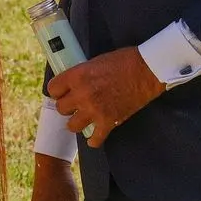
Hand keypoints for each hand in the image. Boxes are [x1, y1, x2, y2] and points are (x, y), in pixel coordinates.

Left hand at [46, 46, 164, 146]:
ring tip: (83, 118)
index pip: (52, 89)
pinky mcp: (109, 121)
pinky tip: (94, 137)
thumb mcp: (95, 62)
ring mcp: (95, 110)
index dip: (58, 91)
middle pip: (61, 108)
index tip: (63, 93)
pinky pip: (95, 138)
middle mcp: (82, 94)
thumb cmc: (124, 61)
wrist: (147, 70)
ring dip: (77, 122)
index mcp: (77, 76)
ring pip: (72, 126)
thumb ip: (81, 74)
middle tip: (75, 105)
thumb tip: (73, 83)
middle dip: (68, 106)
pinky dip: (94, 140)